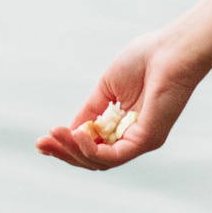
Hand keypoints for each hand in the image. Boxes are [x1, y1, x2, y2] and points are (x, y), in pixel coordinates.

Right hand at [34, 29, 205, 170]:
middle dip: (63, 152)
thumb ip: (90, 110)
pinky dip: (91, 150)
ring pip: (99, 161)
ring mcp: (139, 141)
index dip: (65, 145)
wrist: (170, 50)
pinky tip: (77, 135)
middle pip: (92, 158)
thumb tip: (71, 130)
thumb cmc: (144, 60)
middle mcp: (131, 137)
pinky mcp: (146, 141)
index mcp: (122, 124)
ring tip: (55, 136)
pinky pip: (113, 156)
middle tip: (41, 144)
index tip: (42, 141)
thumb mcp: (106, 87)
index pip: (91, 145)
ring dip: (72, 150)